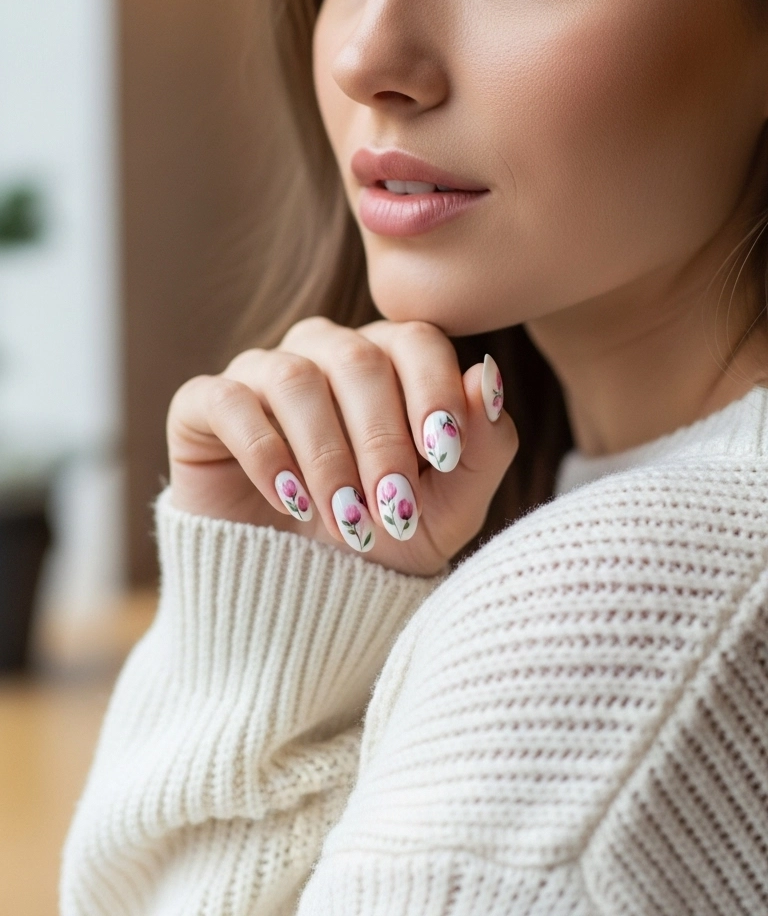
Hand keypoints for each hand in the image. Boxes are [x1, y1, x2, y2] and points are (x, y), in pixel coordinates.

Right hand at [167, 318, 516, 575]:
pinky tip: (288, 501)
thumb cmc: (383, 540)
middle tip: (391, 510)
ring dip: (326, 455)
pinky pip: (229, 401)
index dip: (432, 391)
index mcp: (388, 360)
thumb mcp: (450, 508)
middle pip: (357, 359)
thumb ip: (483, 443)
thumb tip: (487, 375)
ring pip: (295, 377)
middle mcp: (325, 351)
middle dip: (381, 441)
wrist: (302, 601)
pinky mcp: (203, 406)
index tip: (441, 456)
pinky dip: (264, 451)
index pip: (416, 339)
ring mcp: (261, 372)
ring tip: (342, 519)